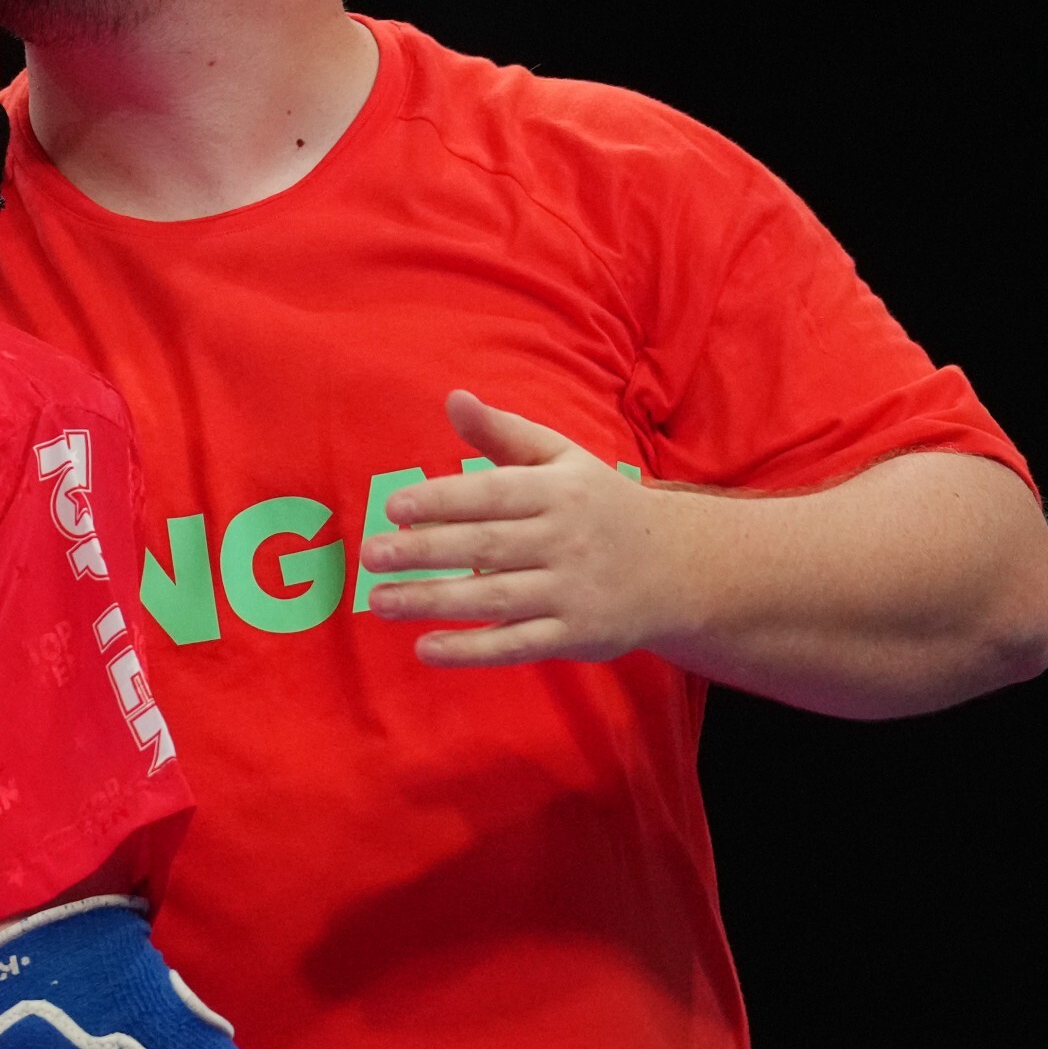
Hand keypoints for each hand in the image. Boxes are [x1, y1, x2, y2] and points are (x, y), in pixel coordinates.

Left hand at [360, 390, 686, 669]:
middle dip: (424, 551)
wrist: (677, 566)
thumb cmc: (600, 507)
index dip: (441, 500)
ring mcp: (571, 590)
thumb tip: (453, 398)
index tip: (393, 508)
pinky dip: (471, 650)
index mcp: (558, 491)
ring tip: (379, 601)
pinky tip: (425, 649)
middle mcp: (565, 539)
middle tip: (370, 555)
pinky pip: (516, 644)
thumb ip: (504, 433)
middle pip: (485, 546)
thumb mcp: (561, 461)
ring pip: (493, 597)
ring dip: (433, 601)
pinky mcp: (575, 635)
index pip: (492, 494)